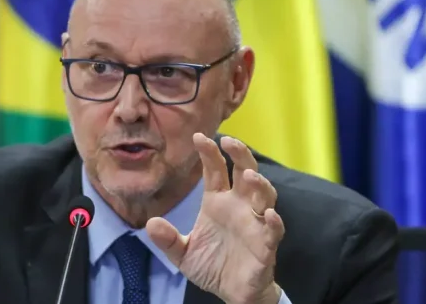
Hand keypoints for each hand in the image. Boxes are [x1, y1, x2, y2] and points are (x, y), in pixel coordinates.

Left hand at [146, 133, 284, 303]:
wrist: (231, 293)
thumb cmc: (211, 265)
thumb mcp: (183, 254)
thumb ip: (168, 240)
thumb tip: (151, 224)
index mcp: (218, 202)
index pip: (215, 170)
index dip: (209, 153)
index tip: (199, 136)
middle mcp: (239, 206)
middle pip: (245, 171)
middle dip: (241, 154)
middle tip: (230, 141)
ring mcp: (255, 223)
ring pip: (265, 195)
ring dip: (260, 184)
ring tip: (248, 175)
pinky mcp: (266, 244)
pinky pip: (273, 230)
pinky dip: (274, 222)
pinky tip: (270, 215)